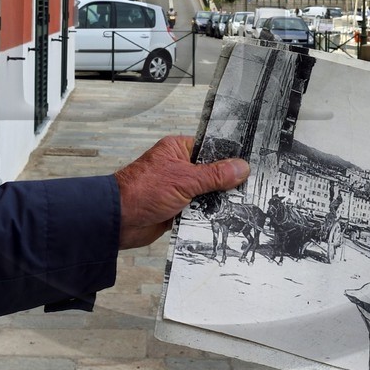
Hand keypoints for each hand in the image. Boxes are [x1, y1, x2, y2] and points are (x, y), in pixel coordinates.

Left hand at [113, 135, 248, 248]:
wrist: (119, 221)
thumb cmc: (142, 191)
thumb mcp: (184, 179)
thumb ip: (214, 175)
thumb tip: (241, 167)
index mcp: (178, 150)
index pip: (211, 148)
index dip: (230, 156)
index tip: (251, 164)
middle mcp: (179, 168)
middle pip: (212, 173)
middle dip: (227, 182)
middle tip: (250, 188)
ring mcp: (178, 189)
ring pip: (207, 193)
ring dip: (217, 201)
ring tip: (241, 205)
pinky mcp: (177, 209)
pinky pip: (199, 211)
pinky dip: (208, 215)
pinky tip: (224, 219)